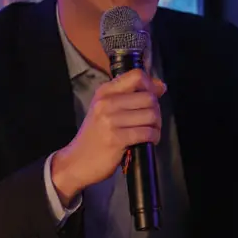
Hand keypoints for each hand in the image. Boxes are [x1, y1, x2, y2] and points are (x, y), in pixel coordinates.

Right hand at [51, 69, 166, 202]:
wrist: (77, 161)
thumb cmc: (95, 135)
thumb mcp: (108, 110)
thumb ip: (132, 96)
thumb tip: (161, 86)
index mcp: (105, 91)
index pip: (137, 76)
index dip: (151, 86)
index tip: (154, 98)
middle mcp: (106, 102)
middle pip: (149, 97)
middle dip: (157, 111)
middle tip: (152, 122)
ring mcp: (110, 120)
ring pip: (151, 115)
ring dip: (156, 126)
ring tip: (150, 132)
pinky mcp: (116, 138)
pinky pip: (147, 132)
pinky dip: (153, 137)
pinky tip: (148, 141)